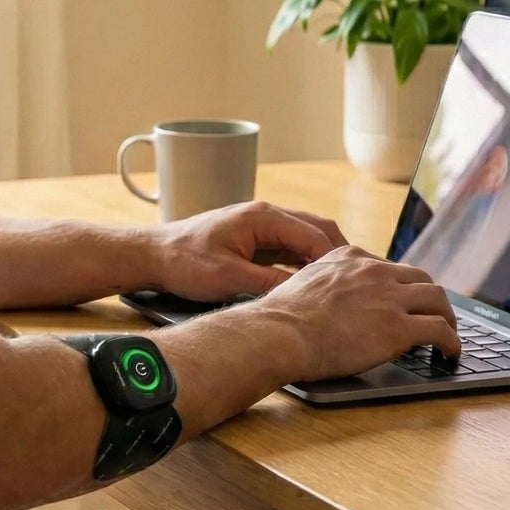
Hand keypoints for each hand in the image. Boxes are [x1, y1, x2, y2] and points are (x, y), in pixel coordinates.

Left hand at [152, 201, 345, 302]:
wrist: (154, 255)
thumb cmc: (184, 261)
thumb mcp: (229, 278)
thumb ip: (269, 284)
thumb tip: (305, 293)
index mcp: (263, 217)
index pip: (315, 235)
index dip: (336, 261)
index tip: (351, 284)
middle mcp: (266, 215)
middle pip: (318, 230)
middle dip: (338, 257)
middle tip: (355, 284)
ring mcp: (261, 226)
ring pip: (306, 239)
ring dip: (323, 260)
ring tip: (341, 287)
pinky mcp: (255, 240)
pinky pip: (290, 248)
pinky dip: (305, 263)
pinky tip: (313, 285)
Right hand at [255, 245, 458, 380]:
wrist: (281, 333)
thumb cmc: (281, 318)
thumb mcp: (303, 282)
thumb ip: (324, 283)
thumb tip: (326, 301)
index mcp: (350, 257)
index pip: (389, 267)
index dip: (401, 286)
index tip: (403, 301)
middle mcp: (375, 271)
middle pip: (421, 277)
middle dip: (430, 297)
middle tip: (432, 315)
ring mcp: (390, 298)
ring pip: (438, 299)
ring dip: (447, 317)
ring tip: (449, 334)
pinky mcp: (399, 328)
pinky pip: (440, 330)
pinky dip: (452, 342)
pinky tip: (450, 353)